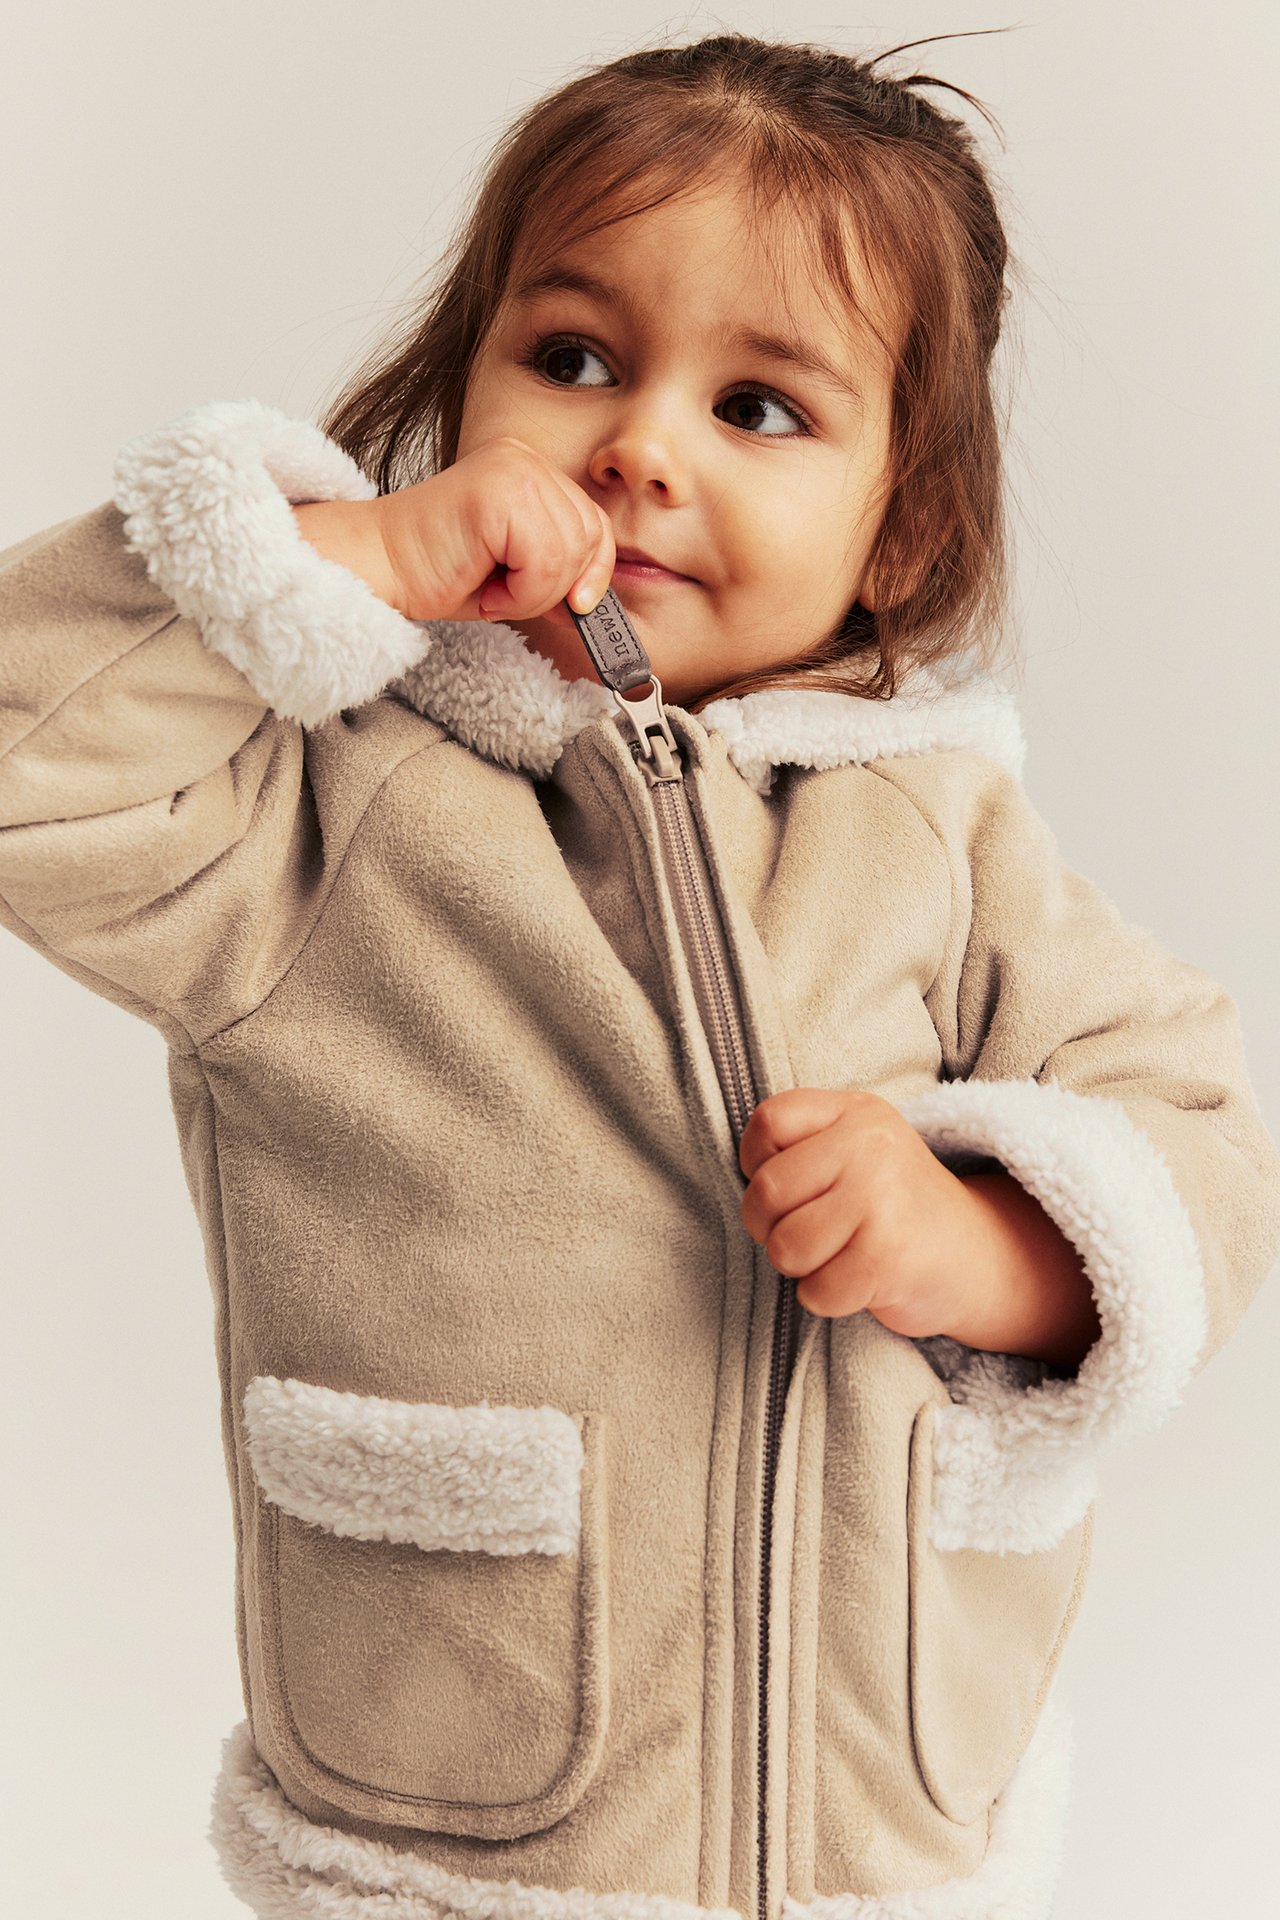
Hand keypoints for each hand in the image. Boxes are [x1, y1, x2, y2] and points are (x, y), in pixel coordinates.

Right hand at [373, 436, 615, 628]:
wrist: (378, 569)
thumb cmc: (438, 572)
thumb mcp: (517, 573)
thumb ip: (560, 574)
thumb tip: (595, 602)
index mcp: (530, 468)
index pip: (595, 523)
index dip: (593, 571)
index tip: (574, 606)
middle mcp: (525, 458)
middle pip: (590, 537)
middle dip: (556, 586)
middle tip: (507, 594)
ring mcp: (513, 469)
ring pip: (568, 554)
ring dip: (533, 593)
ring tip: (492, 589)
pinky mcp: (497, 493)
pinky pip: (544, 561)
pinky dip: (521, 593)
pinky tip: (485, 588)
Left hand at [738, 1086, 1007, 1335]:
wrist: (977, 1256)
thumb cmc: (896, 1206)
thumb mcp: (858, 1149)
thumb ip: (804, 1146)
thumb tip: (745, 1178)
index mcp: (857, 1112)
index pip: (769, 1122)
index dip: (757, 1163)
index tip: (786, 1188)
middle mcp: (870, 1145)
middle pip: (767, 1191)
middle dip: (770, 1228)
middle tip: (805, 1235)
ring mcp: (882, 1198)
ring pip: (786, 1246)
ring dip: (800, 1268)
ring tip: (835, 1257)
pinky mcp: (888, 1255)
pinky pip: (817, 1290)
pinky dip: (826, 1299)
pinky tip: (855, 1283)